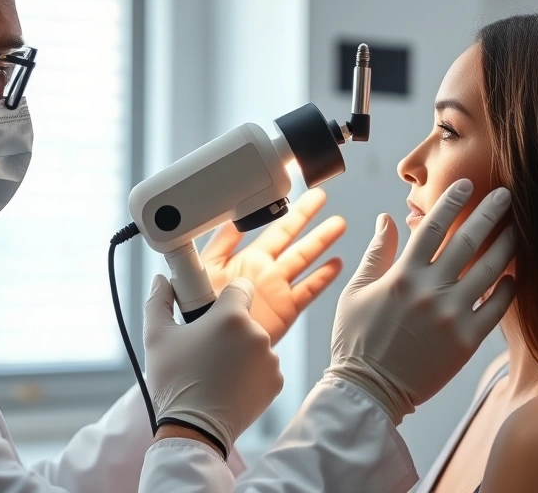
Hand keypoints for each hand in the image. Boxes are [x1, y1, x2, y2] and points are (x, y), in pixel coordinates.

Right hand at [143, 276, 282, 455]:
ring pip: (254, 344)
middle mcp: (258, 334)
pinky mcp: (276, 382)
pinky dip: (250, 374)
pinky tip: (229, 386)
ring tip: (215, 373)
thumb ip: (158, 301)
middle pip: (244, 320)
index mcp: (232, 317)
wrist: (194, 430)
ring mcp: (270, 360)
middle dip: (227, 330)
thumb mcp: (156, 337)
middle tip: (204, 351)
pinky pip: (263, 368)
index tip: (212, 312)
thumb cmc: (174, 381)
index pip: (240, 287)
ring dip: (239, 353)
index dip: (225, 297)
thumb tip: (160, 280)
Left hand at [202, 188, 345, 344]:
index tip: (293, 190)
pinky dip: (323, 277)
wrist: (209, 347)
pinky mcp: (286, 309)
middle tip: (320, 196)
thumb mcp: (204, 270)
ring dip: (321, 241)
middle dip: (306, 216)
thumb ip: (220, 244)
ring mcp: (276, 288)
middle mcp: (263, 270)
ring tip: (338, 223)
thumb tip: (232, 219)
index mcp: (244, 257)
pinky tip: (336, 264)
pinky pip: (309, 290)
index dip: (281, 210)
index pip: (268, 227)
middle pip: (291, 236)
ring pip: (304, 258)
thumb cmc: (199, 310)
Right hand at [327, 179, 516, 424]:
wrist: (370, 391)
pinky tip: (514, 276)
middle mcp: (429, 291)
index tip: (468, 184)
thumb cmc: (357, 341)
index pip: (432, 226)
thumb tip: (388, 218)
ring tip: (520, 228)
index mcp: (401, 275)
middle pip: (467, 240)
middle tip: (507, 194)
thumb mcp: (356, 292)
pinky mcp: (467, 341)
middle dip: (490, 212)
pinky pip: (497, 309)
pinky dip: (508, 290)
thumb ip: (376, 253)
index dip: (452, 201)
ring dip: (507, 245)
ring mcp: (451, 316)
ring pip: (489, 270)